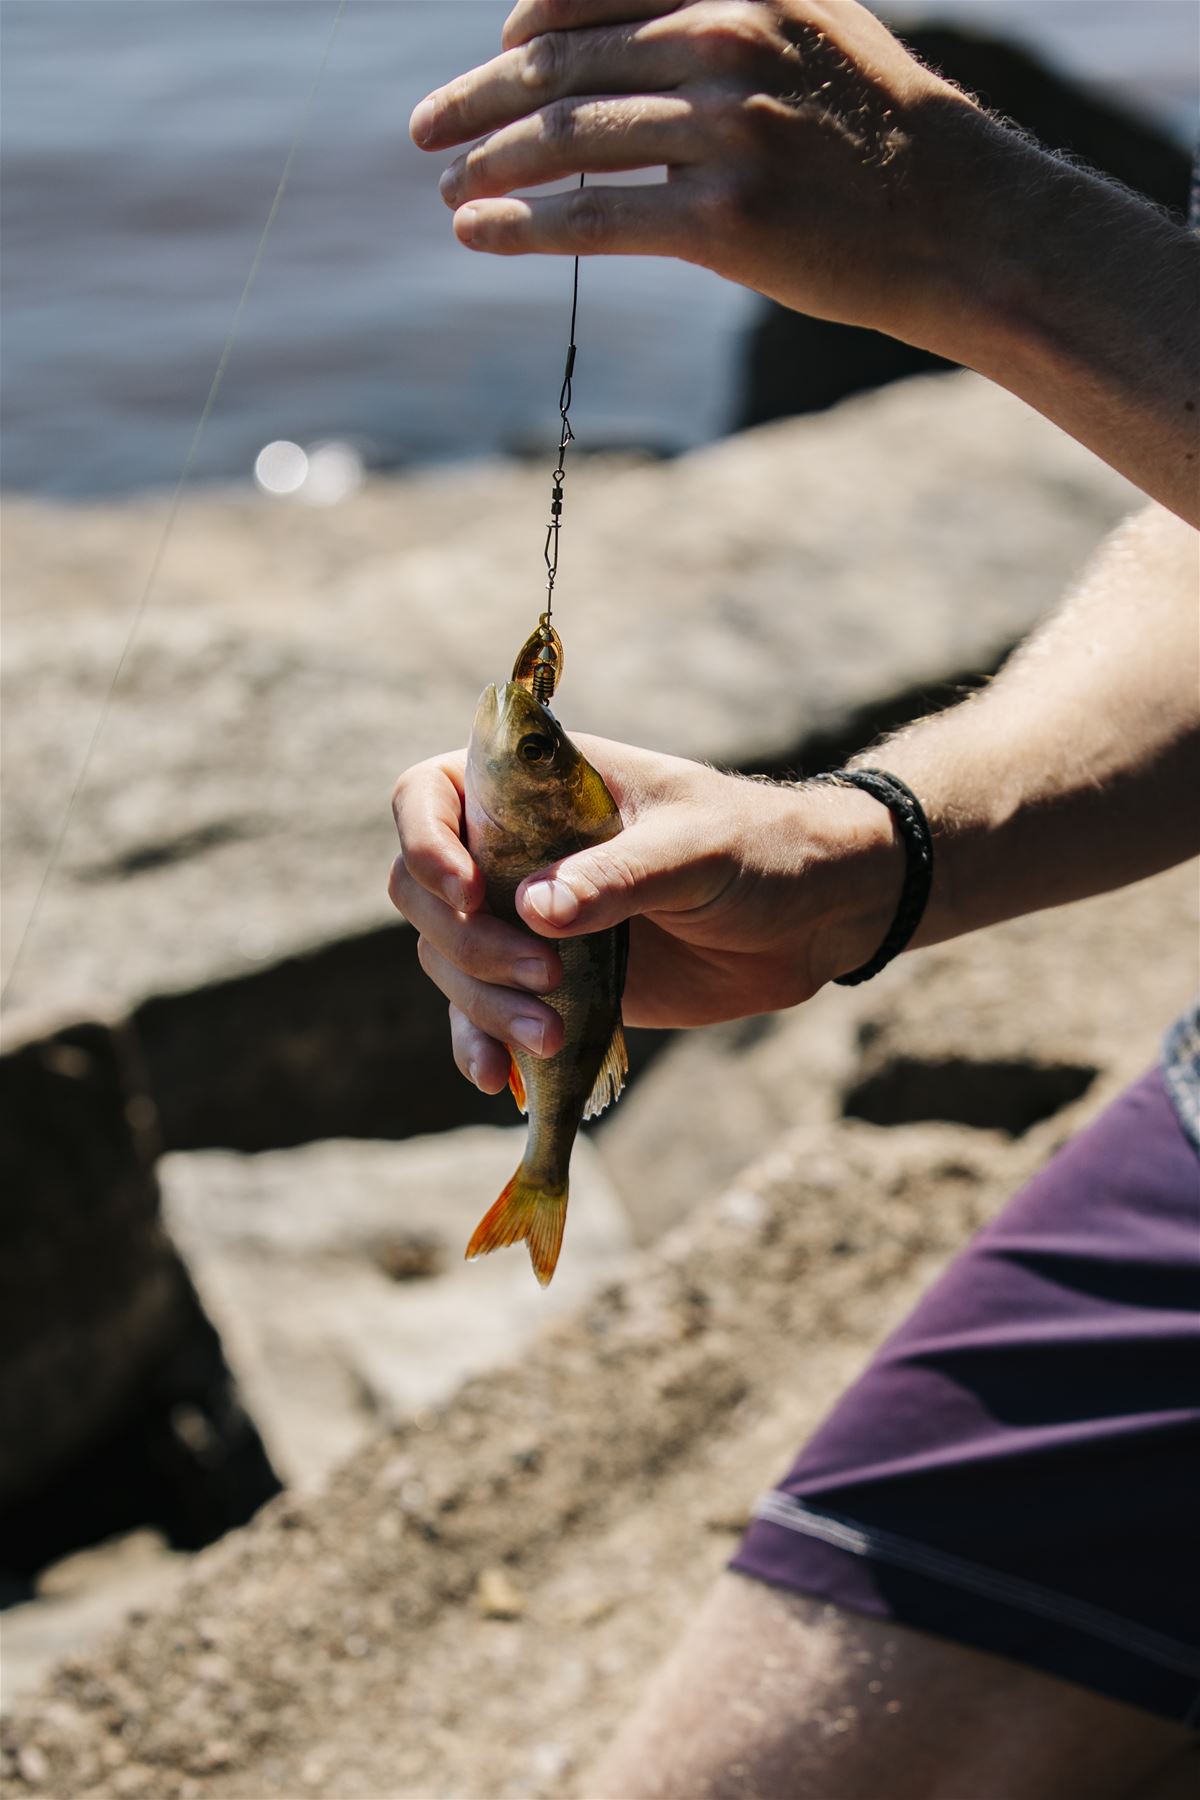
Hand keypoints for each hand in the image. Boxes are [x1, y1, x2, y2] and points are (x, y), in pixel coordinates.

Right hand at [389, 735, 898, 1092]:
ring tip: (551, 1035)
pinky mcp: (549, 982)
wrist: (812, 916)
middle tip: (543, 973)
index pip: (430, 792)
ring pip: (449, 959)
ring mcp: (527, 919)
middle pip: (423, 891)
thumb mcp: (697, 848)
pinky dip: (481, 1044)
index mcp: (538, 788)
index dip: (426, 840)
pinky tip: (496, 1079)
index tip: (467, 891)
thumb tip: (534, 910)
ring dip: (482, 1003)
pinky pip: (484, 1013)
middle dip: (466, 941)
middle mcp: (516, 849)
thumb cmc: (759, 848)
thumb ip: (621, 876)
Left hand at [409, 0, 980, 343]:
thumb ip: (713, 10)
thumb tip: (611, 38)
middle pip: (560, 63)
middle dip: (478, 99)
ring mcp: (723, 130)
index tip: (495, 59)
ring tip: (448, 189)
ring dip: (487, 164)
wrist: (958, 217)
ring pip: (565, 141)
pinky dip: (519, 223)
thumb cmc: (874, 129)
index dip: (523, 26)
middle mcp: (722, 38)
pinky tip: (476, 229)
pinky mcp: (723, 219)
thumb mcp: (803, 23)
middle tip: (426, 131)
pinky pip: (591, 217)